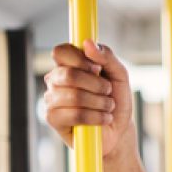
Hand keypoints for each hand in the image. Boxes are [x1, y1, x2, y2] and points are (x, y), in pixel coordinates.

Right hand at [43, 39, 135, 160]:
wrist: (119, 129)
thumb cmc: (116, 99)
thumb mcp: (119, 75)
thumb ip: (107, 56)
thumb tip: (87, 43)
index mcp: (68, 65)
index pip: (61, 52)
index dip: (80, 59)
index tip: (97, 69)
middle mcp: (55, 80)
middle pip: (69, 75)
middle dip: (96, 85)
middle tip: (107, 92)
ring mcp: (51, 99)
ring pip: (73, 96)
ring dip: (100, 103)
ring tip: (107, 107)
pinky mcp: (53, 119)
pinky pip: (74, 115)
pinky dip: (96, 117)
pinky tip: (103, 119)